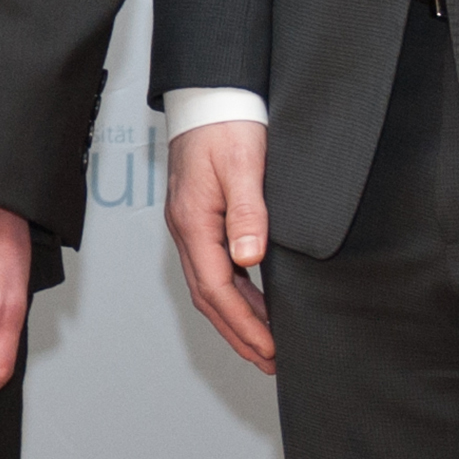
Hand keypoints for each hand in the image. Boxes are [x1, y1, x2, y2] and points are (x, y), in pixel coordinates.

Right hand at [166, 120, 278, 372]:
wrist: (209, 95)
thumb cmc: (226, 124)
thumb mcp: (244, 165)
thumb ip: (247, 212)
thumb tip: (249, 256)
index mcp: (193, 222)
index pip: (217, 289)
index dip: (245, 323)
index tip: (271, 348)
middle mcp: (186, 229)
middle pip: (209, 298)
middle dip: (239, 334)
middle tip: (269, 362)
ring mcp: (191, 225)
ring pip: (210, 287)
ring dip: (236, 319)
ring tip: (264, 345)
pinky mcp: (201, 218)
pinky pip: (215, 268)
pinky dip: (234, 295)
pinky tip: (254, 303)